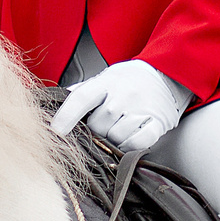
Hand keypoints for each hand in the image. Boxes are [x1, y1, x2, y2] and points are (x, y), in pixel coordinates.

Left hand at [51, 59, 192, 153]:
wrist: (166, 75)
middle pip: (98, 126)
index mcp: (106, 82)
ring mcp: (141, 109)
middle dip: (97, 129)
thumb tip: (53, 103)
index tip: (55, 131)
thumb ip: (80, 92)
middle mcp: (124, 94)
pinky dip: (130, 145)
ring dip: (114, 138)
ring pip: (115, 137)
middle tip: (106, 121)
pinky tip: (131, 136)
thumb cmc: (129, 80)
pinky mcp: (157, 123)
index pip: (82, 98)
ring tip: (121, 125)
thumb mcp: (104, 79)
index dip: (66, 116)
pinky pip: (136, 144)